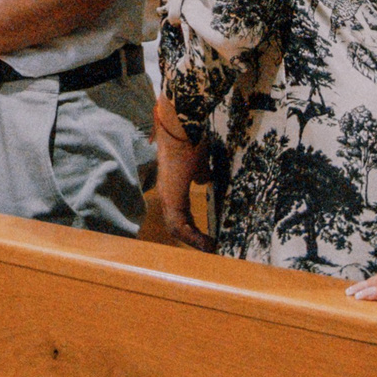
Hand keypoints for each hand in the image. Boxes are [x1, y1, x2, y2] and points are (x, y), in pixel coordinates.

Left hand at [151, 103, 215, 252]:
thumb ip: (200, 172)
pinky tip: (206, 242)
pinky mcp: (170, 196)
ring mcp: (166, 196)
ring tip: (210, 249)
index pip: (180, 215)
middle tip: (210, 248)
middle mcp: (166, 194)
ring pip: (176, 227)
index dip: (192, 228)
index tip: (207, 238)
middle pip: (177, 225)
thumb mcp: (199, 161)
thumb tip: (203, 180)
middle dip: (193, 238)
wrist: (180, 127)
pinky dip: (192, 235)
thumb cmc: (190, 140)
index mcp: (172, 187)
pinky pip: (178, 224)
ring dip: (193, 240)